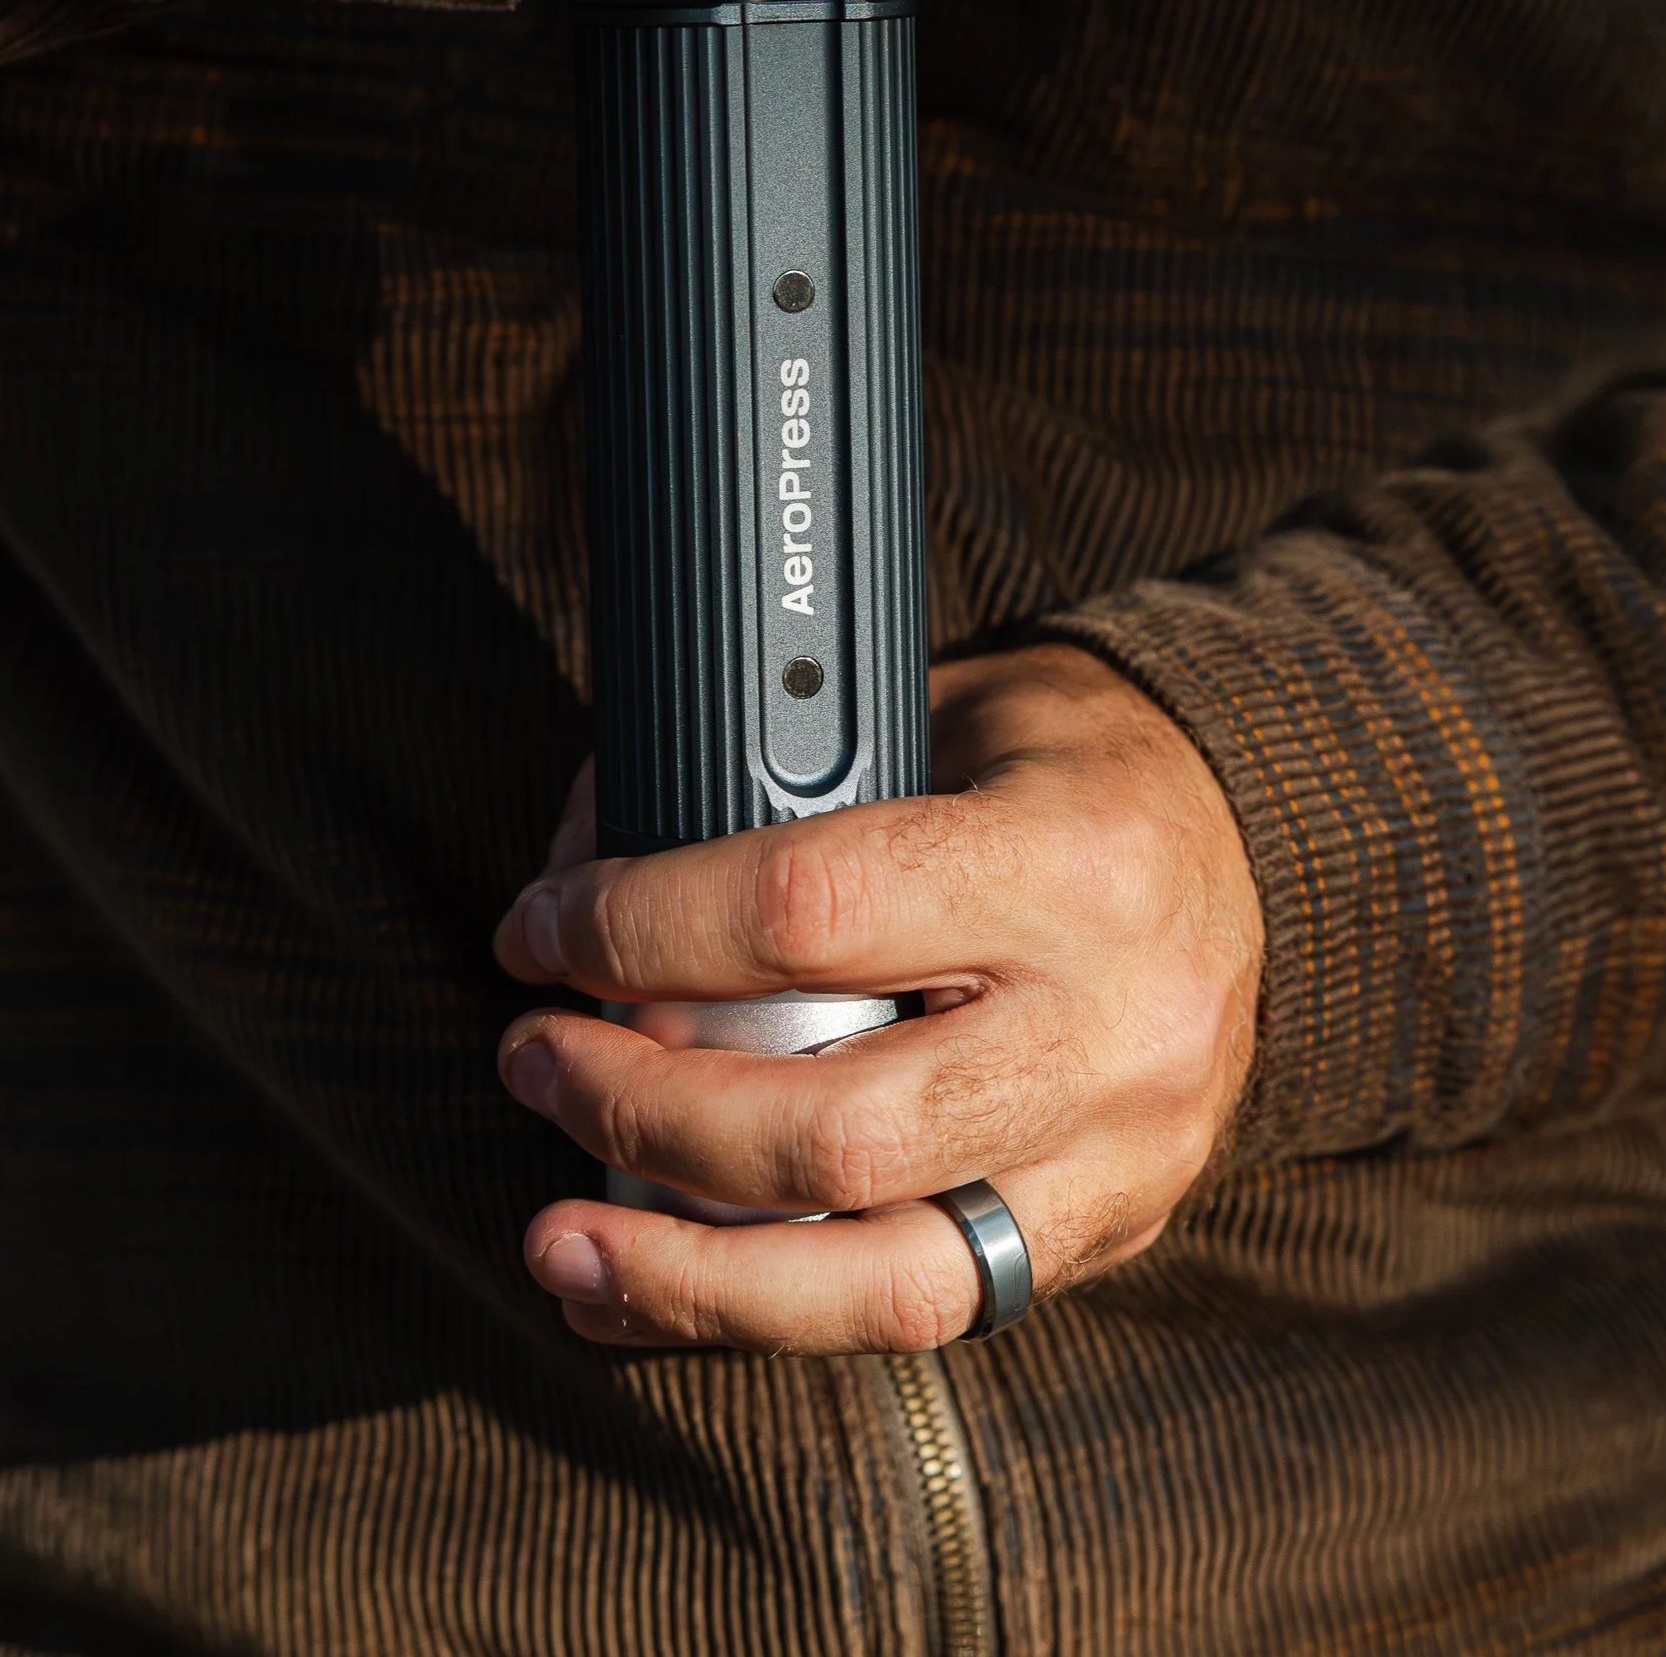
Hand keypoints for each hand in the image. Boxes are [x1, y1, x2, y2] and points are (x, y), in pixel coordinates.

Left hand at [492, 645, 1261, 1353]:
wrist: (1271, 836)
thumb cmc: (1075, 756)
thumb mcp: (949, 707)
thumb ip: (790, 779)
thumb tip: (592, 838)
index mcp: (1072, 863)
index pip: (809, 914)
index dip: (638, 928)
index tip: (541, 923)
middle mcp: (1113, 1031)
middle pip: (830, 1130)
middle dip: (642, 1109)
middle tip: (534, 1058)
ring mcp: (1123, 1156)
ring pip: (882, 1278)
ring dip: (689, 1274)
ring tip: (557, 1245)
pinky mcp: (1110, 1229)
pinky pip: (928, 1309)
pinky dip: (773, 1310)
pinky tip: (660, 1292)